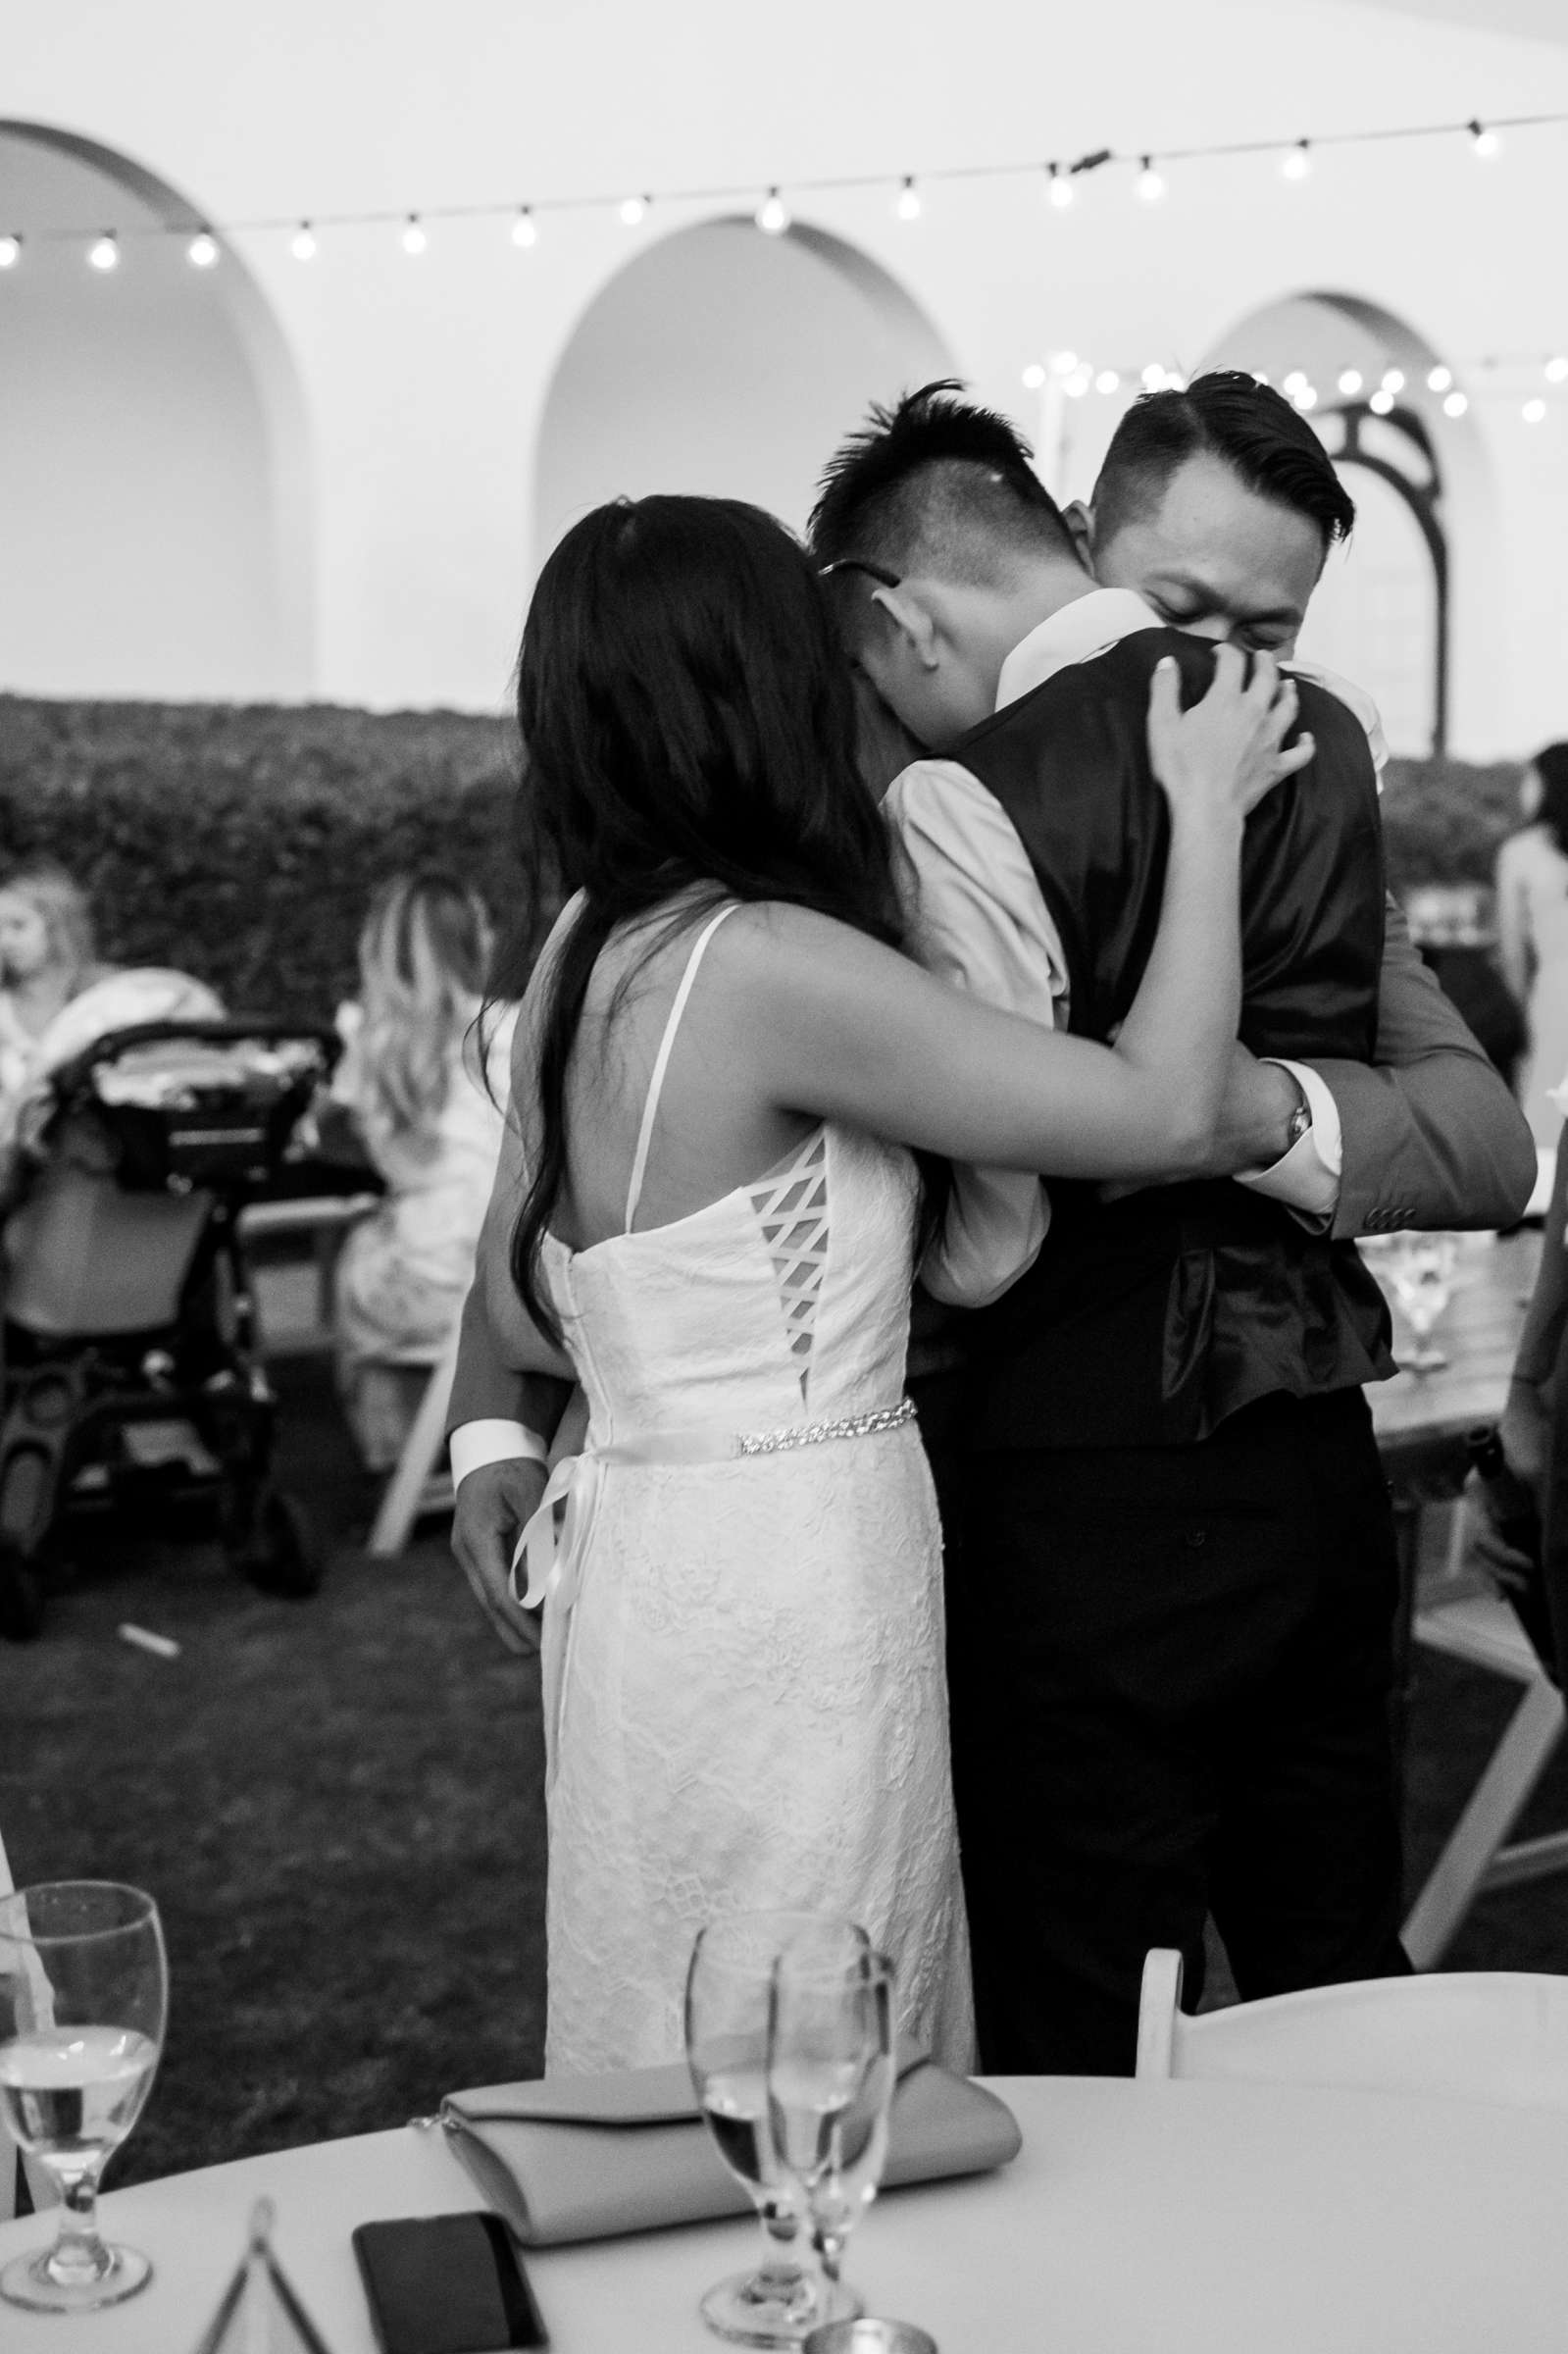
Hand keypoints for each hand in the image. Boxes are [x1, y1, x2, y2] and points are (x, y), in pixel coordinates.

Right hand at [451, 1457, 547, 1654]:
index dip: (521, 1620)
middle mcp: (468, 1551)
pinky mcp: (481, 1550)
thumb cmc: (511, 1465)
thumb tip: (554, 1573)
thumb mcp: (529, 1494)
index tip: (542, 1641)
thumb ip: (540, 1533)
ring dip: (515, 1618)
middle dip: (515, 1630)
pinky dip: (515, 1599)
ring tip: (544, 1640)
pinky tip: (535, 1611)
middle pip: (491, 1603)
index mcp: (476, 1540)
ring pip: (492, 1596)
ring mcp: (471, 1552)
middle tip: (543, 1654)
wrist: (490, 1445)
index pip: (499, 1592)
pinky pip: (497, 1582)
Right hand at [1147, 644, 1314, 824]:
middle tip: (1261, 657)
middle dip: (1264, 662)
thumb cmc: (1181, 768)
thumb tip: (1167, 662)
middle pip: (1267, 678)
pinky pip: (1300, 753)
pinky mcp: (1277, 765)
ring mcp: (1270, 739)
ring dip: (1288, 692)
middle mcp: (1254, 713)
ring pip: (1288, 707)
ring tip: (1287, 685)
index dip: (1226, 652)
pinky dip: (1305, 744)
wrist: (1206, 808)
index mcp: (1226, 700)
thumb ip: (1164, 689)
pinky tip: (1305, 738)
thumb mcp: (1162, 724)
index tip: (1219, 652)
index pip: (1232, 662)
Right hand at [1469, 1377, 1550, 1582]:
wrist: (1528, 1419)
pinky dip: (1501, 1569)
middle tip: (1531, 1588)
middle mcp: (1477, 1503)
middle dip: (1504, 1573)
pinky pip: (1494, 1547)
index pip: (1484, 1535)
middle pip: (1482, 1549)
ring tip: (1524, 1595)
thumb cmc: (1532, 1440)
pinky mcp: (1498, 1514)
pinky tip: (1506, 1591)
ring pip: (1485, 1553)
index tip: (1530, 1566)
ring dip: (1502, 1576)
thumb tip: (1550, 1536)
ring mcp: (1485, 1509)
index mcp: (1478, 1491)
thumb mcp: (1541, 1473)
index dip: (1506, 1556)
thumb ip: (1541, 1503)